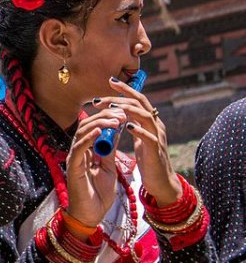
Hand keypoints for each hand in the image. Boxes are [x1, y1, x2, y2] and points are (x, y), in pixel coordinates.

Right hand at [65, 108, 126, 229]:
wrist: (92, 215)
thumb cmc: (99, 194)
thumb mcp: (110, 167)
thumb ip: (110, 151)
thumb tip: (116, 132)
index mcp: (87, 150)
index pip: (95, 127)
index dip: (108, 118)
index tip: (123, 113)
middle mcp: (79, 151)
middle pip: (88, 125)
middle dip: (105, 116)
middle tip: (121, 113)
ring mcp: (75, 157)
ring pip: (82, 132)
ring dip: (99, 123)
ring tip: (115, 120)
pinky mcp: (73, 166)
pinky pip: (79, 147)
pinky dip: (88, 137)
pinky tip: (99, 130)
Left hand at [92, 78, 181, 205]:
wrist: (161, 181)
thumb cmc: (148, 159)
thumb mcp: (139, 137)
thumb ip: (133, 124)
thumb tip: (120, 112)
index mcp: (150, 121)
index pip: (138, 99)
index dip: (125, 89)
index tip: (110, 80)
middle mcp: (156, 125)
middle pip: (140, 103)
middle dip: (120, 96)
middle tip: (101, 97)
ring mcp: (158, 136)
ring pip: (145, 116)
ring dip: (127, 110)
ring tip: (111, 107)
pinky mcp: (156, 150)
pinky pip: (148, 137)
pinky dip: (138, 130)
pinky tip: (126, 126)